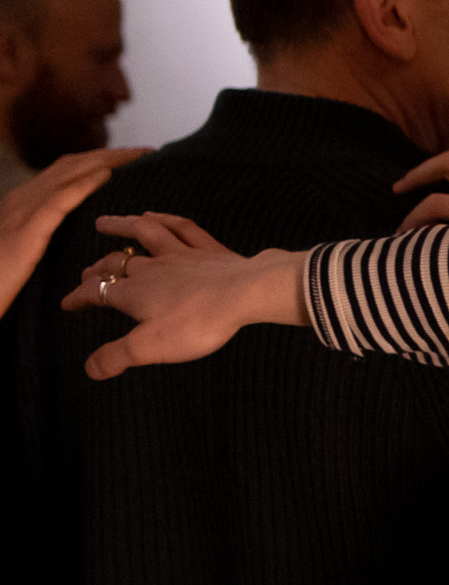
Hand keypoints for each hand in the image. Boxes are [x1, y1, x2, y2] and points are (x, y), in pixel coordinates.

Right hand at [0, 147, 148, 311]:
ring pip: (68, 174)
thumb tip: (83, 229)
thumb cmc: (3, 278)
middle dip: (110, 155)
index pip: (68, 171)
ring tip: (136, 154)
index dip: (100, 160)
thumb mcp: (30, 249)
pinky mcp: (27, 229)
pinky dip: (83, 184)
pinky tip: (106, 176)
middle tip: (145, 150)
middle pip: (72, 165)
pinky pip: (59, 200)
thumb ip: (51, 233)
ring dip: (104, 161)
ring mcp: (24, 210)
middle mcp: (24, 198)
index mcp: (26, 202)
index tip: (134, 158)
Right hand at [64, 212, 307, 379]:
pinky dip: (164, 219)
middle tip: (86, 273)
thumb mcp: (150, 348)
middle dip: (98, 269)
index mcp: (134, 293)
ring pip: (144, 234)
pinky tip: (154, 216)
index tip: (67, 303)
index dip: (79, 298)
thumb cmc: (198, 322)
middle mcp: (153, 268)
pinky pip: (181, 228)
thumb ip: (116, 357)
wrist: (246, 294)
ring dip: (122, 226)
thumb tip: (90, 369)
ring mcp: (181, 254)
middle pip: (117, 264)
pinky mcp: (208, 250)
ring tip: (104, 222)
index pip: (97, 292)